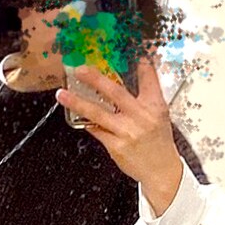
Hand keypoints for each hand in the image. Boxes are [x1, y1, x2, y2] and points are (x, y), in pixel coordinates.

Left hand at [55, 57, 183, 214]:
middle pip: (115, 93)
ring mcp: (126, 131)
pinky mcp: (116, 146)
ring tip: (63, 94)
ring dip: (78, 102)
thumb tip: (132, 75)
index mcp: (155, 106)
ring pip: (98, 113)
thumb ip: (146, 96)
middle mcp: (140, 117)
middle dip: (95, 79)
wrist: (161, 170)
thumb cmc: (158, 142)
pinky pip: (97, 130)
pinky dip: (87, 122)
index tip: (132, 54)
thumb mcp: (160, 115)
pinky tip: (77, 116)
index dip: (141, 65)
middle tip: (80, 70)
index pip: (148, 79)